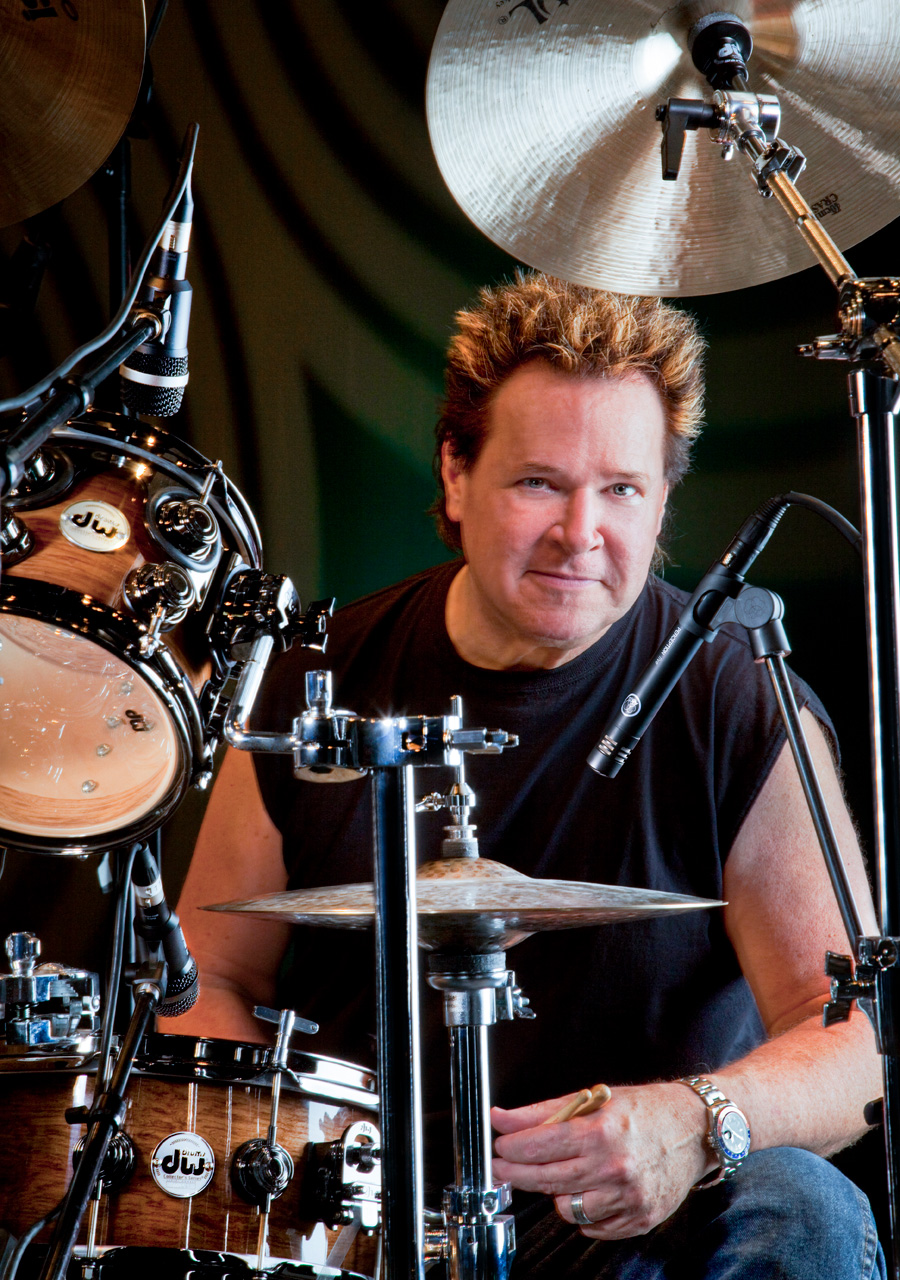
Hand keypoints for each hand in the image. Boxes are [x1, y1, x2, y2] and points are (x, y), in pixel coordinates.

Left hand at [491, 1082, 711, 1238]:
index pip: (539, 1146)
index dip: (511, 1149)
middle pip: (547, 1180)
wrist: (694, 1129)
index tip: (498, 1148)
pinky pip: (592, 1227)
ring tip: (561, 1175)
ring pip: (567, 1209)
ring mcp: (628, 1197)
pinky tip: (588, 1190)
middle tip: (504, 1166)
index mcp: (600, 1132)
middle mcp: (613, 1167)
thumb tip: (501, 1118)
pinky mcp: (639, 1218)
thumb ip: (544, 1112)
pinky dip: (584, 1212)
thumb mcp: (593, 1099)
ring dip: (556, 1194)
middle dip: (517, 1173)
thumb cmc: (644, 1110)